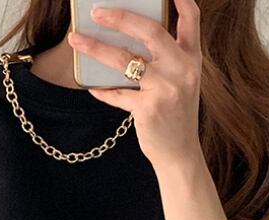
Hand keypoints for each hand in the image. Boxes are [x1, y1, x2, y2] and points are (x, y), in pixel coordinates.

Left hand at [67, 0, 202, 166]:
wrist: (180, 155)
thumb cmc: (176, 117)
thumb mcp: (182, 84)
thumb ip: (167, 60)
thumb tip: (128, 39)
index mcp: (191, 60)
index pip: (191, 20)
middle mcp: (181, 70)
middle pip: (150, 31)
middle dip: (120, 17)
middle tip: (97, 12)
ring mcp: (165, 89)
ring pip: (124, 60)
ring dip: (96, 48)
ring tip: (76, 40)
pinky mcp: (148, 108)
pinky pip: (117, 93)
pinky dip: (103, 90)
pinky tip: (93, 88)